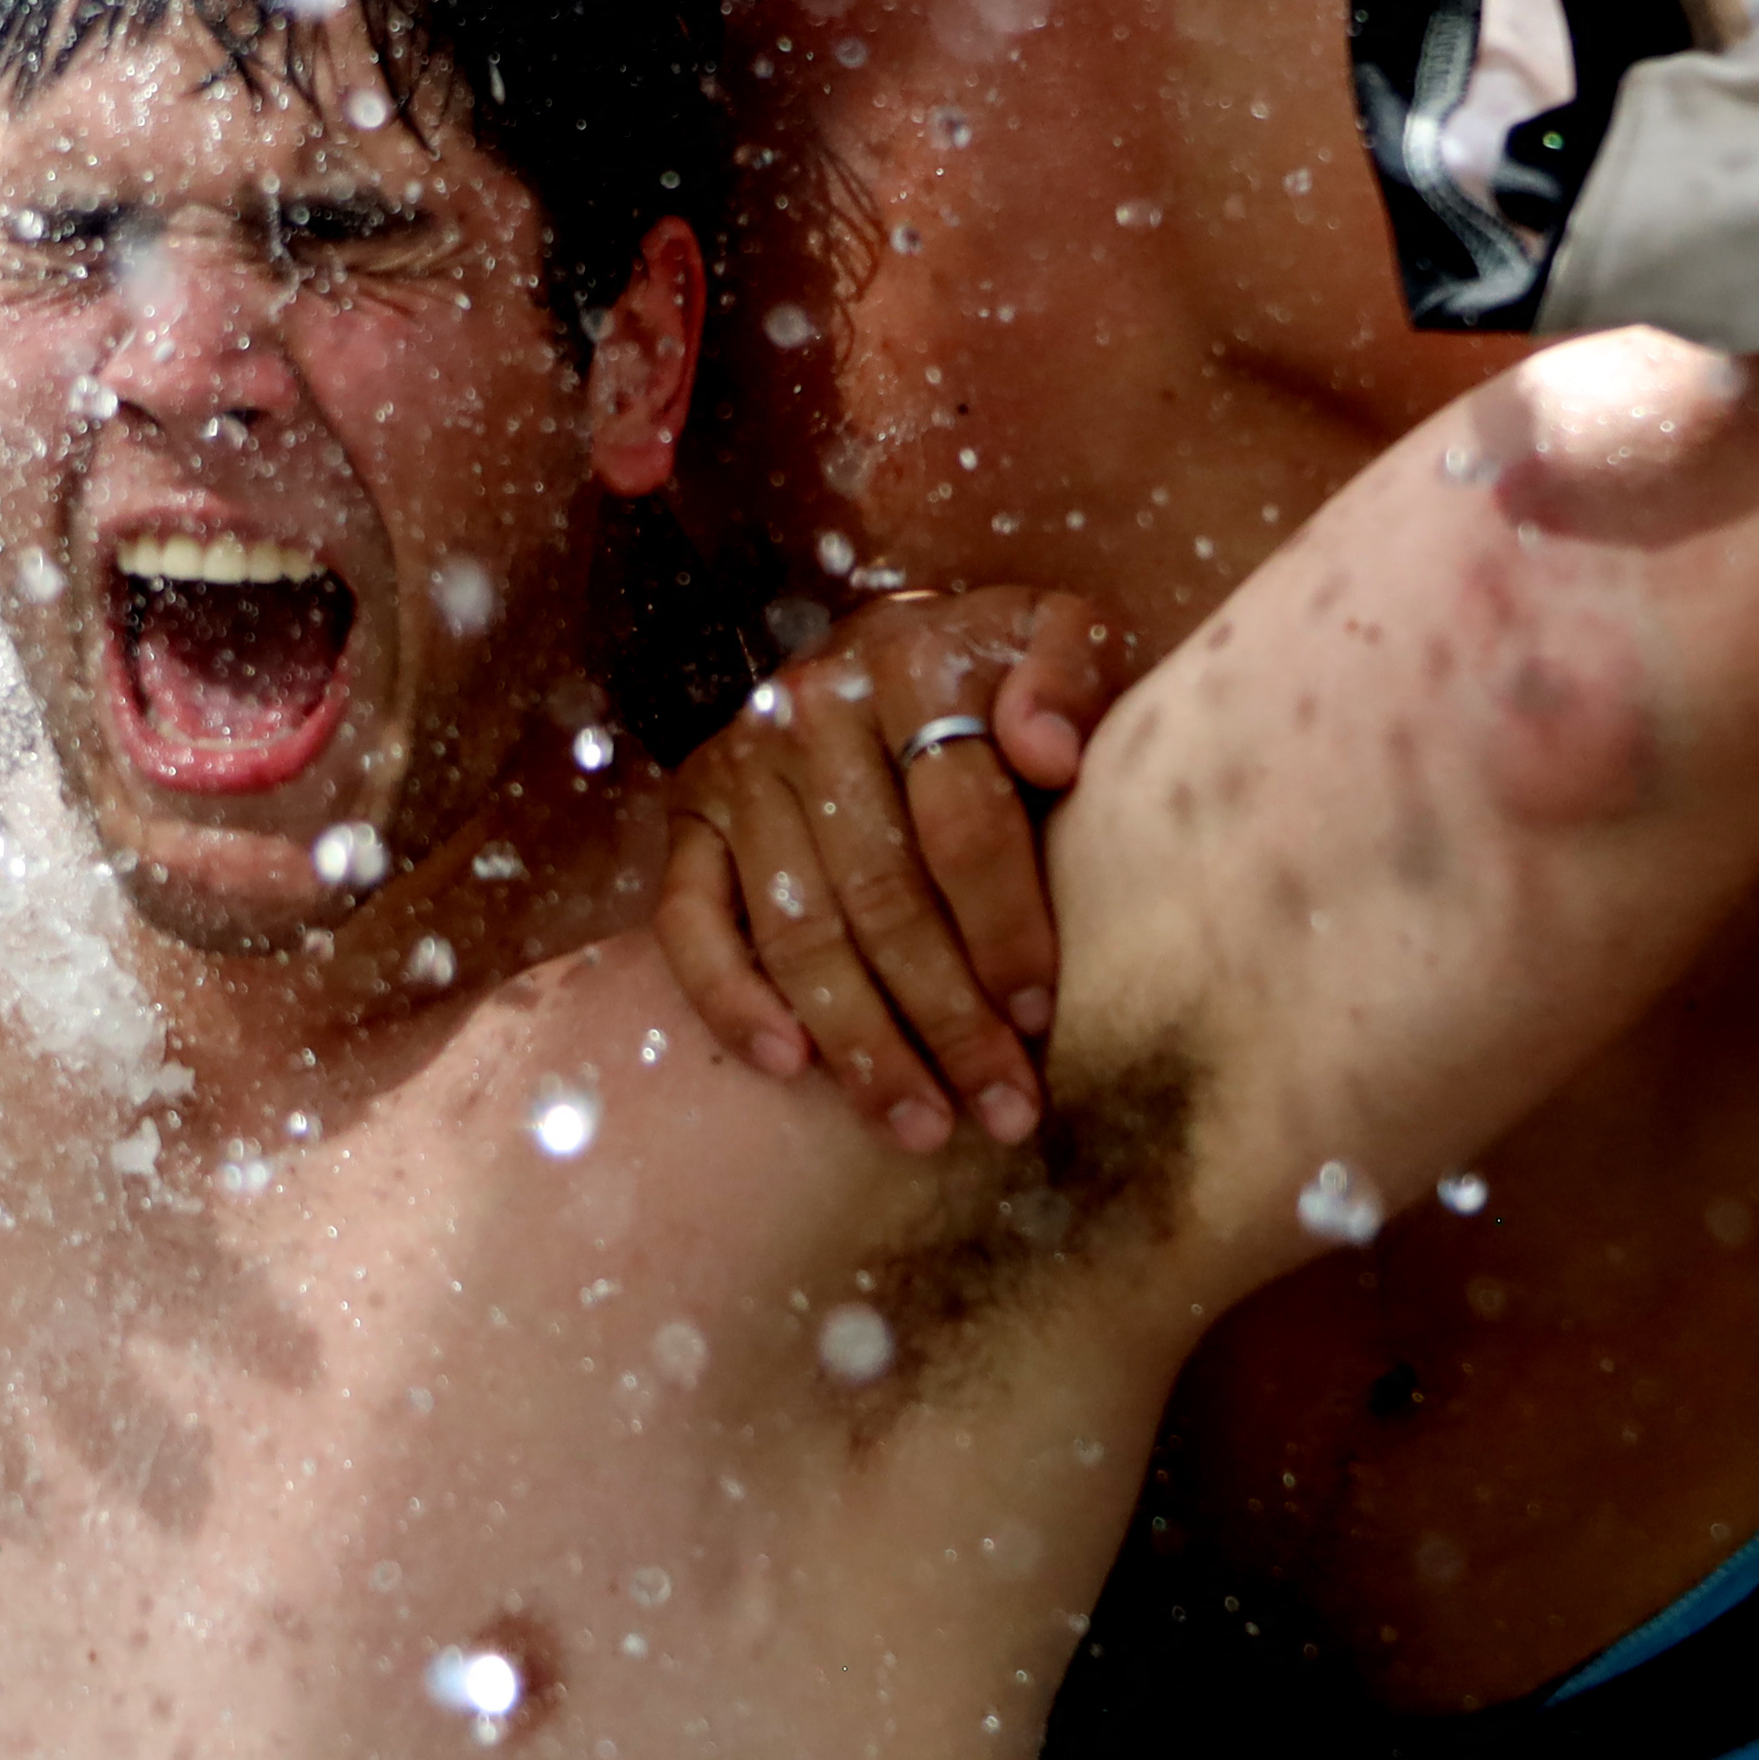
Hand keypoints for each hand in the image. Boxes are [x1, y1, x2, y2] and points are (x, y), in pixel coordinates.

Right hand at [650, 587, 1131, 1149]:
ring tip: (920, 1124)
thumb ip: (1070, 672)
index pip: (960, 818)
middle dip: (948, 1018)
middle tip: (1001, 1110)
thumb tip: (1050, 753)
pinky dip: (730, 998)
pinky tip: (787, 1065)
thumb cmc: (989, 668)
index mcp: (912, 664)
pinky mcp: (688, 814)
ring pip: (800, 927)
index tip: (1041, 1016)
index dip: (1004, 925)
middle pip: (883, 892)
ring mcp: (741, 766)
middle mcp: (812, 711)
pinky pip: (689, 922)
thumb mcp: (1046, 634)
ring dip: (860, 1041)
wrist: (881, 646)